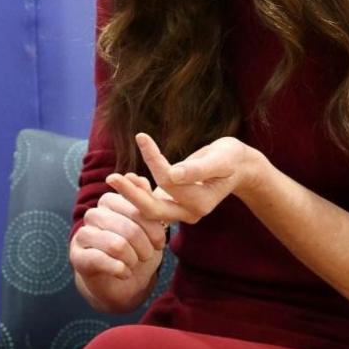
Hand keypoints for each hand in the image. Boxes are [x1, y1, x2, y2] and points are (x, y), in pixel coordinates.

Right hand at [69, 177, 167, 311]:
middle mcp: (93, 214)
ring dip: (133, 260)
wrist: (119, 281)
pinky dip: (121, 271)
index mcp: (109, 201)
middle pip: (129, 229)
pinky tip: (124, 273)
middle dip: (145, 248)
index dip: (153, 229)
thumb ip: (145, 201)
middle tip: (147, 256)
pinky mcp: (77, 256)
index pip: (136, 209)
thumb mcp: (147, 226)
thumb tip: (137, 177)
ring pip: (117, 245)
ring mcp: (82, 235)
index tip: (160, 243)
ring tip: (134, 264)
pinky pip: (102, 261)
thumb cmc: (135, 249)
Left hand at [118, 133, 266, 225]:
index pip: (169, 182)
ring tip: (115, 178)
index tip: (141, 136)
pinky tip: (129, 179)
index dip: (153, 160)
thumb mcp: (220, 159)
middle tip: (111, 178)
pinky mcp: (174, 206)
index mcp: (201, 203)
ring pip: (150, 209)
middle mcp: (190, 213)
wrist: (237, 167)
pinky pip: (151, 205)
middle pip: (153, 208)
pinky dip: (139, 193)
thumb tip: (173, 175)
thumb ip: (197, 168)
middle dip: (131, 194)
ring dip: (132, 195)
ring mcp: (181, 212)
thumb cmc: (230, 159)